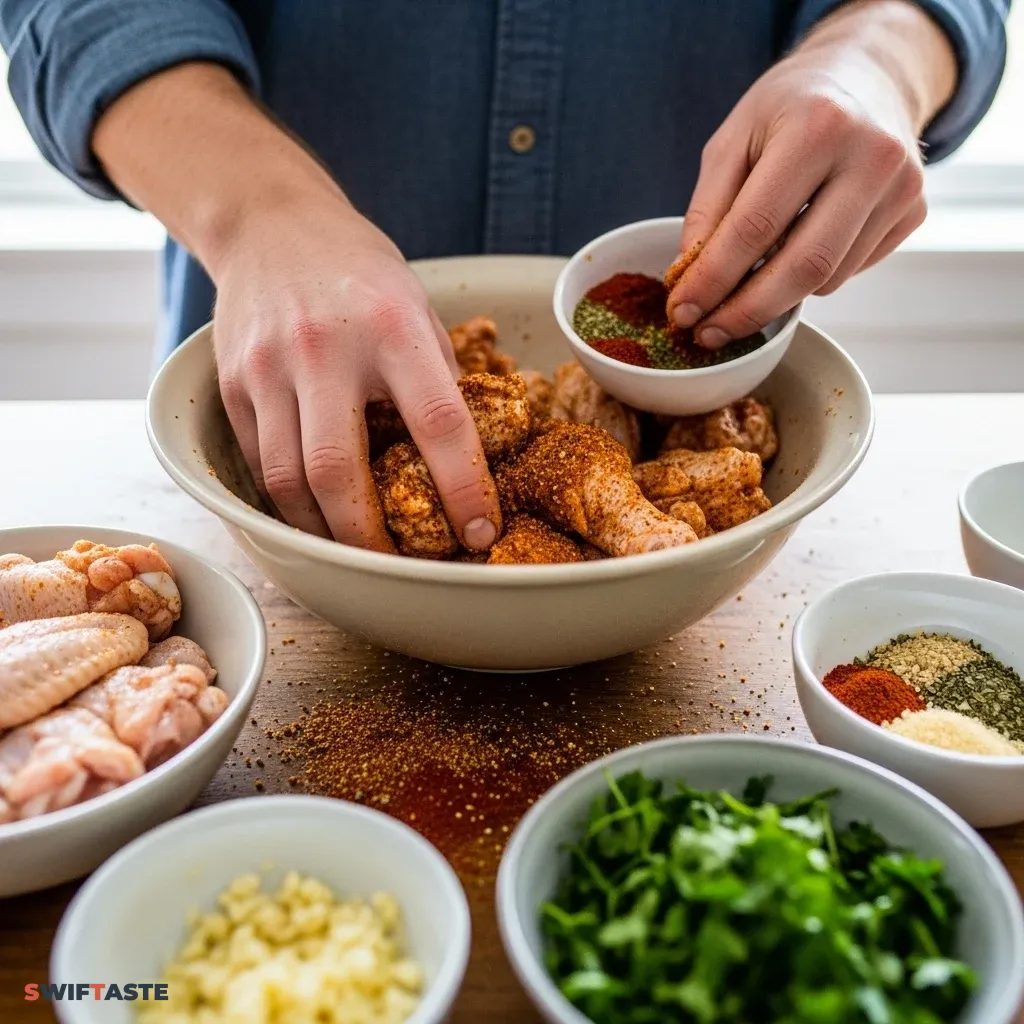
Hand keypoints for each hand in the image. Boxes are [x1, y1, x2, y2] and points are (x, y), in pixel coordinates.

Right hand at [212, 196, 499, 551]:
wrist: (270, 224)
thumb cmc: (360, 272)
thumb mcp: (418, 307)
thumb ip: (437, 379)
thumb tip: (462, 460)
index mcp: (392, 327)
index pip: (438, 425)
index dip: (463, 489)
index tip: (479, 532)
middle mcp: (324, 349)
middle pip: (337, 472)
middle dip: (370, 538)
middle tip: (397, 563)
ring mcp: (267, 368)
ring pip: (286, 481)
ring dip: (323, 531)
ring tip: (354, 549)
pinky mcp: (231, 384)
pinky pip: (259, 462)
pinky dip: (290, 501)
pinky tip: (316, 512)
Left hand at [667, 0, 955, 348]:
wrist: (869, 72)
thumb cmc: (791, 106)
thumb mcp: (734, 138)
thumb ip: (707, 209)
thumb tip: (690, 279)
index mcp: (817, 127)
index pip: (755, 227)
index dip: (713, 279)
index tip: (683, 312)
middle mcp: (871, 157)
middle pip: (803, 267)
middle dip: (747, 311)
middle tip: (710, 334)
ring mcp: (901, 188)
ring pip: (827, 278)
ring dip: (776, 295)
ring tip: (743, 288)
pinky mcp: (913, 212)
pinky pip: (850, 271)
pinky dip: (812, 278)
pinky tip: (795, 250)